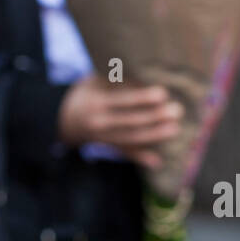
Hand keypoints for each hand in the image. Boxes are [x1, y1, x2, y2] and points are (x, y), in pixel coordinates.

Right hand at [58, 77, 182, 168]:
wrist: (61, 118)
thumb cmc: (86, 92)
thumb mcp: (95, 81)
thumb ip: (117, 81)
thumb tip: (148, 79)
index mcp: (96, 101)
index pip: (122, 100)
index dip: (142, 98)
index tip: (163, 93)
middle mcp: (99, 122)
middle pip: (130, 121)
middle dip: (155, 117)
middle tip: (177, 110)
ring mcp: (102, 137)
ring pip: (131, 139)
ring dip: (155, 136)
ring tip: (175, 129)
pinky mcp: (107, 147)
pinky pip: (125, 152)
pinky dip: (140, 157)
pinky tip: (157, 161)